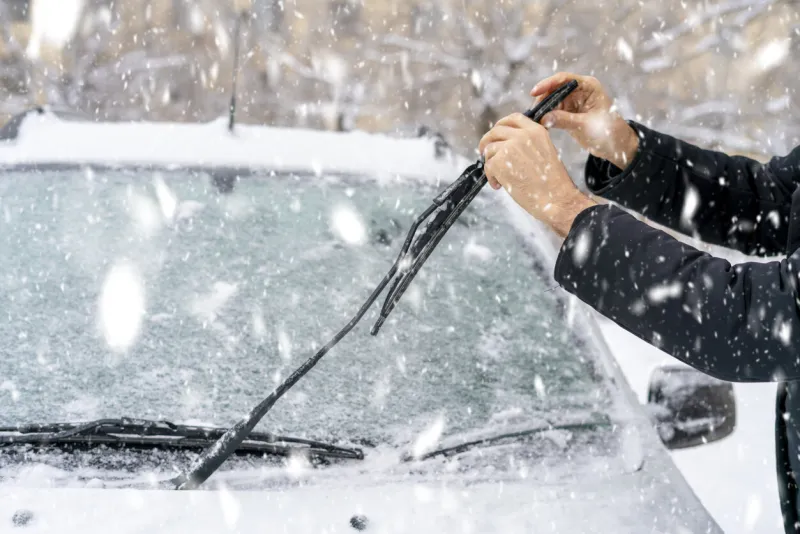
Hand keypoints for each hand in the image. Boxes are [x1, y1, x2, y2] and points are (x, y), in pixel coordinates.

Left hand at [479, 113, 595, 236]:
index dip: (501, 125)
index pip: (514, 118)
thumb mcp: (545, 152)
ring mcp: (510, 147)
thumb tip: (505, 144)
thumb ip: (528, 143)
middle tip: (484, 153)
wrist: (556, 198)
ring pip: (489, 150)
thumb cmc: (552, 182)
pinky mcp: (499, 162)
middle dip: (487, 142)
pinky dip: (490, 177)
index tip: (496, 134)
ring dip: (490, 164)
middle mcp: (523, 136)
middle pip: (495, 131)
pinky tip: (500, 185)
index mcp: (536, 131)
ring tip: (500, 178)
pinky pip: (487, 166)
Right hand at [532, 72, 637, 169]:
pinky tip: (540, 125)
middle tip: (533, 113)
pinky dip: (546, 118)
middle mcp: (579, 91)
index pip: (564, 79)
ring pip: (551, 102)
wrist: (616, 145)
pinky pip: (553, 112)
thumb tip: (543, 118)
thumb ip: (565, 120)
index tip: (534, 92)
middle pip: (554, 90)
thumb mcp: (585, 125)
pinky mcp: (568, 113)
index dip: (547, 84)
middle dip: (542, 100)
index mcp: (588, 86)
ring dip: (543, 110)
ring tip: (535, 121)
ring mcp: (573, 102)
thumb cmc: (608, 131)